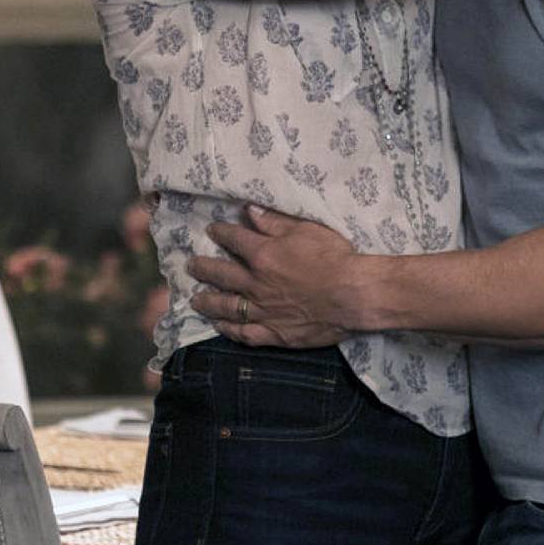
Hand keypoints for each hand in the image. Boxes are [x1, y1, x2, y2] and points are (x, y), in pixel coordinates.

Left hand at [188, 206, 357, 348]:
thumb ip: (275, 222)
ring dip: (208, 301)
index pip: (234, 239)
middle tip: (191, 266)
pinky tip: (221, 328)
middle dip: (203, 268)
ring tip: (195, 299)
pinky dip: (230, 331)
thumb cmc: (333, 257)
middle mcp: (256, 284)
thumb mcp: (306, 230)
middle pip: (222, 275)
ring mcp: (263, 311)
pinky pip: (246, 334)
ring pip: (227, 307)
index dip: (221, 232)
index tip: (211, 230)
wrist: (352, 295)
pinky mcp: (275, 333)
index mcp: (263, 255)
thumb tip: (249, 210)